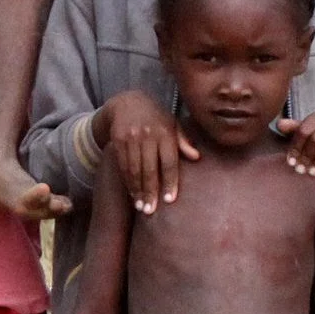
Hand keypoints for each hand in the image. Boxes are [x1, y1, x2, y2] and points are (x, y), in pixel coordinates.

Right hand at [97, 90, 194, 212]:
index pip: (169, 162)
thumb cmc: (156, 118)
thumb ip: (183, 141)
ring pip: (135, 170)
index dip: (170, 181)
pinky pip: (123, 166)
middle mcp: (148, 135)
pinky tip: (132, 193)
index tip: (169, 199)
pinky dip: (127, 182)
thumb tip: (197, 157)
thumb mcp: (172, 124)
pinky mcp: (118, 140)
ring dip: (138, 190)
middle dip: (151, 191)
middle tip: (151, 211)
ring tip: (141, 207)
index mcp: (166, 132)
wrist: (128, 102)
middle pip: (150, 169)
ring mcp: (131, 137)